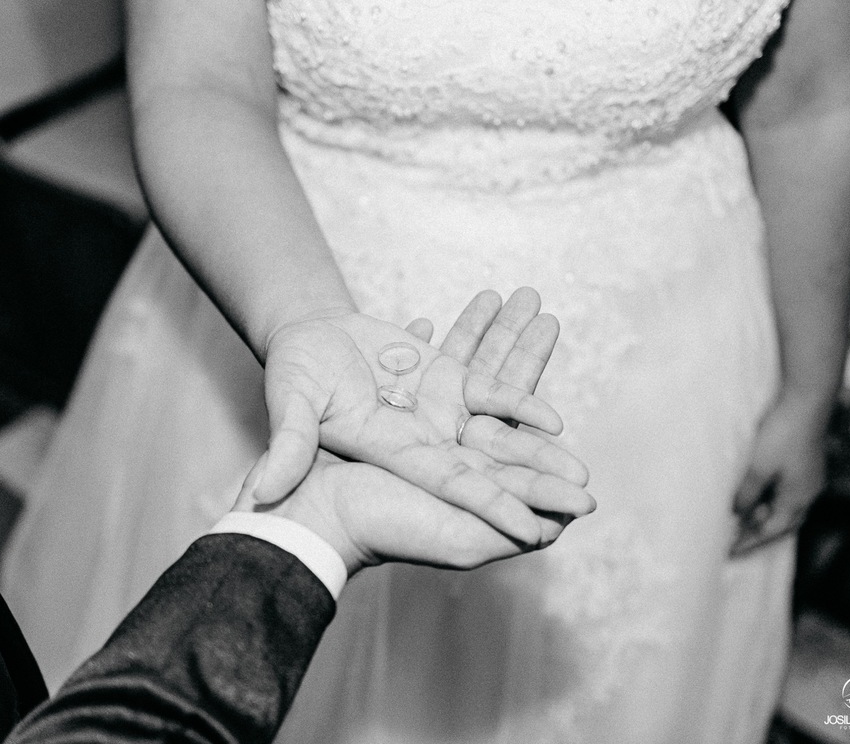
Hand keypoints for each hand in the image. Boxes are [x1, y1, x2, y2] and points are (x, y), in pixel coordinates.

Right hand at [253, 290, 588, 546]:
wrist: (296, 339)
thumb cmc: (290, 377)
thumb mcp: (290, 412)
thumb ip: (286, 446)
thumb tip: (263, 491)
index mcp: (397, 452)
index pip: (459, 488)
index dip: (502, 507)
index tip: (543, 527)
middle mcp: (423, 434)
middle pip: (492, 450)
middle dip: (537, 464)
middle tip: (586, 479)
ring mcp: (434, 401)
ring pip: (495, 395)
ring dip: (527, 372)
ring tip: (564, 366)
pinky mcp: (438, 368)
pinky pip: (480, 360)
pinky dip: (500, 343)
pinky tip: (524, 323)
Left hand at [730, 390, 829, 557]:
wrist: (805, 401)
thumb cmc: (781, 434)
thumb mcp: (757, 468)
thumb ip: (746, 495)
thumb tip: (735, 514)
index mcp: (798, 498)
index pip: (771, 530)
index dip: (748, 541)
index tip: (728, 552)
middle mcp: (808, 492)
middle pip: (782, 523)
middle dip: (758, 533)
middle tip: (733, 541)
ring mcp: (808, 477)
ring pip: (783, 506)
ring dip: (762, 515)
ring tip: (737, 520)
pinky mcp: (804, 463)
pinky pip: (784, 491)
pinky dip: (767, 498)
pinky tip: (753, 494)